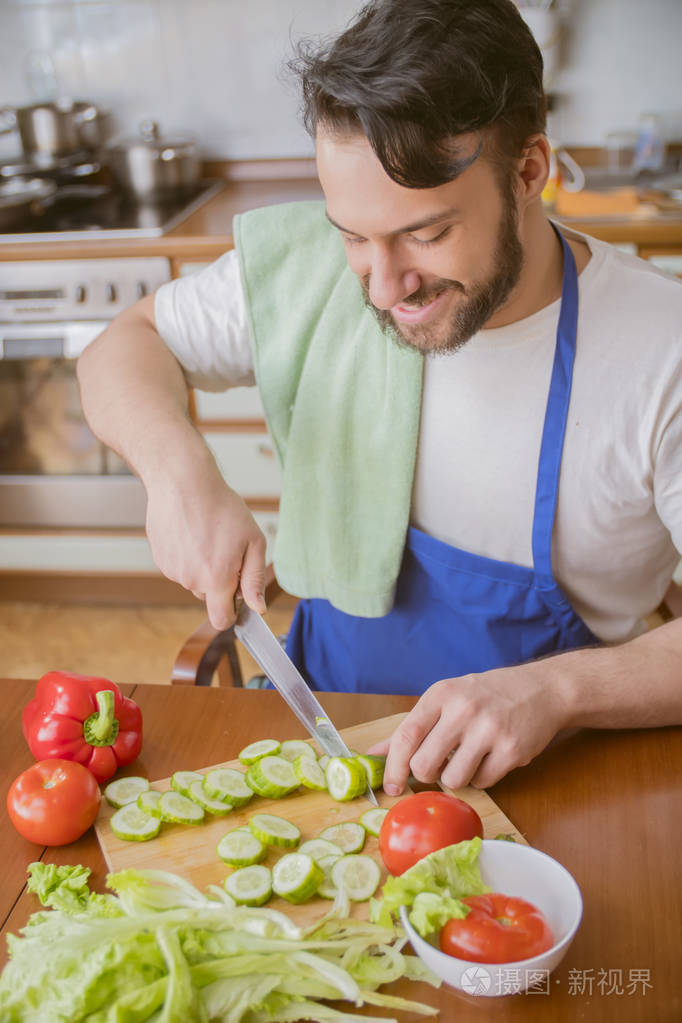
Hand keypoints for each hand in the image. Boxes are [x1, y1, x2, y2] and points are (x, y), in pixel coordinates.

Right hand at [144, 446, 266, 628]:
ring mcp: (172, 570)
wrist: (182, 482)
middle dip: (220, 581)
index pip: (221, 620)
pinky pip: (179, 567)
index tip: (238, 598)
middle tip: (227, 549)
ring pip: (193, 580)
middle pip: (209, 596)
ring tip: (207, 535)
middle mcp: (191, 580)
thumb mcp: (253, 541)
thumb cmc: (222, 507)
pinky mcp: (160, 558)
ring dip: (203, 567)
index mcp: (216, 580)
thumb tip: (257, 608)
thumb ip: (254, 579)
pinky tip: (192, 532)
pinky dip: (187, 556)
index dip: (232, 613)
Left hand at [368, 661, 569, 792]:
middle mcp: (464, 709)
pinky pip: (483, 783)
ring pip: (453, 780)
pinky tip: (490, 758)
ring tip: (468, 758)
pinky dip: (482, 778)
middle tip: (437, 767)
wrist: (542, 689)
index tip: (391, 786)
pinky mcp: (512, 750)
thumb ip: (413, 727)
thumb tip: (373, 753)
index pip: (406, 735)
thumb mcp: (447, 699)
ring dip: (456, 778)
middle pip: (425, 764)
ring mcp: (489, 730)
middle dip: (427, 775)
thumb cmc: (487, 695)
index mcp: (442, 694)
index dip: (393, 766)